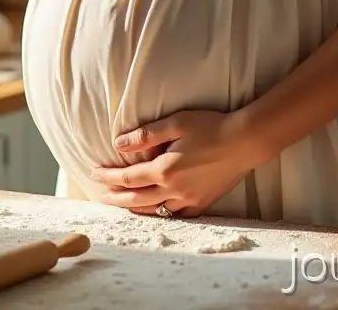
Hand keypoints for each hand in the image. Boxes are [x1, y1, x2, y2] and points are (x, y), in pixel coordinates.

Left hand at [89, 109, 252, 217]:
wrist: (244, 142)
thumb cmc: (210, 127)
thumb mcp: (176, 123)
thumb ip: (146, 135)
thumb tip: (119, 144)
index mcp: (164, 169)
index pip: (127, 178)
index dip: (108, 177)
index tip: (94, 173)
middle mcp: (173, 189)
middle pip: (136, 199)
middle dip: (115, 197)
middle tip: (101, 195)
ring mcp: (189, 199)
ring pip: (155, 210)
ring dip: (135, 207)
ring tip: (123, 203)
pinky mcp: (202, 202)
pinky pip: (176, 214)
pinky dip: (162, 212)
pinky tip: (157, 208)